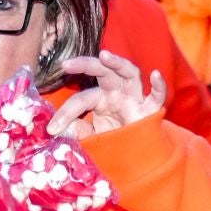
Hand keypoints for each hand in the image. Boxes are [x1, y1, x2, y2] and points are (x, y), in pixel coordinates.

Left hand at [50, 51, 166, 138]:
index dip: (66, 113)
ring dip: (117, 63)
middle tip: (67, 64)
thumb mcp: (91, 136)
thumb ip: (78, 131)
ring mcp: (135, 98)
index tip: (52, 128)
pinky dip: (159, 86)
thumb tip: (61, 129)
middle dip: (86, 64)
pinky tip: (155, 75)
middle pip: (103, 71)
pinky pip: (157, 96)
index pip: (81, 99)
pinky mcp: (150, 111)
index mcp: (100, 98)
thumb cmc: (112, 140)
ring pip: (129, 72)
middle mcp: (117, 93)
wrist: (135, 155)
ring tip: (104, 55)